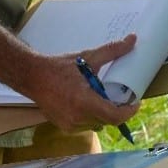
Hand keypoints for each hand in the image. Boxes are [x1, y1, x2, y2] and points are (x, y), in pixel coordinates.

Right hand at [22, 35, 140, 133]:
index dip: (129, 111)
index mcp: (84, 102)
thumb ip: (111, 51)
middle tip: (119, 96)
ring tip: (101, 97)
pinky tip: (86, 102)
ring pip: (97, 123)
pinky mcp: (64, 127)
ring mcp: (70, 125)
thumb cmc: (59, 67)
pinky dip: (90, 115)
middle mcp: (77, 117)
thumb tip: (132, 40)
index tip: (135, 101)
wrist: (32, 76)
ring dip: (102, 113)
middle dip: (116, 109)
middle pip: (107, 120)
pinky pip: (85, 125)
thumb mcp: (87, 57)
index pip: (115, 116)